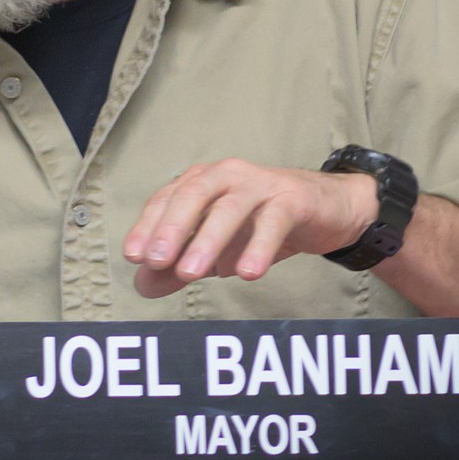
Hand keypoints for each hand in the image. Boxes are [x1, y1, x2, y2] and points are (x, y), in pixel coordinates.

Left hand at [123, 158, 376, 297]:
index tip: (133, 255)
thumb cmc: (261, 225)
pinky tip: (247, 272)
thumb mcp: (217, 249)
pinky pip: (274, 221)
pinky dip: (259, 246)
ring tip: (191, 272)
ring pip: (230, 207)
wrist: (325, 210)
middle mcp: (227, 176)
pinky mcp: (292, 199)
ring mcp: (260, 184)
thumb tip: (142, 284)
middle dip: (171, 226)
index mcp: (203, 182)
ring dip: (208, 239)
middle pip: (193, 194)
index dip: (148, 225)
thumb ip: (179, 265)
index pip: (167, 198)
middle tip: (156, 259)